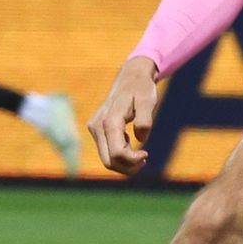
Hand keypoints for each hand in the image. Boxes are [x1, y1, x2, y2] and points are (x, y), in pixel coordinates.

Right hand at [89, 55, 161, 175]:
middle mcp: (97, 126)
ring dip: (124, 162)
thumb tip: (140, 139)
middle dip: (128, 167)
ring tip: (140, 152)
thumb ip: (145, 120)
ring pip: (106, 159)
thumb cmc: (141, 88)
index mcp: (110, 120)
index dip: (132, 161)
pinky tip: (130, 143)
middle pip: (109, 161)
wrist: (131, 76)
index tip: (146, 154)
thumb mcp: (148, 101)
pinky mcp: (95, 129)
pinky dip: (120, 154)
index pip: (117, 153)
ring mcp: (94, 128)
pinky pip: (106, 151)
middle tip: (144, 158)